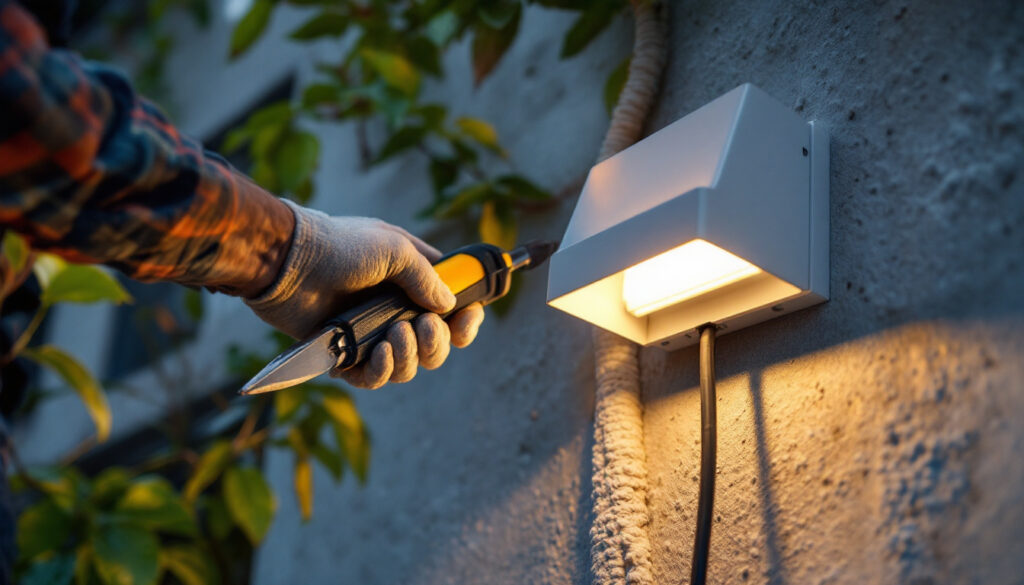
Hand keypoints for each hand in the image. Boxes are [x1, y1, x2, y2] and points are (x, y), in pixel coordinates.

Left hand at [245, 202, 484, 388]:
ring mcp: (370, 332)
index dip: (465, 319)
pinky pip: (373, 378)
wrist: (287, 262)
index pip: (452, 307)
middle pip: (436, 344)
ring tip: (393, 337)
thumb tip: (448, 307)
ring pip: (408, 366)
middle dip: (437, 343)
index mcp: (411, 280)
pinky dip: (381, 372)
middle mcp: (394, 309)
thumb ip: (426, 278)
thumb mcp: (393, 249)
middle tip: (423, 328)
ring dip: (409, 357)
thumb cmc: (339, 246)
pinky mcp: (344, 353)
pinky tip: (378, 353)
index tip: (466, 320)